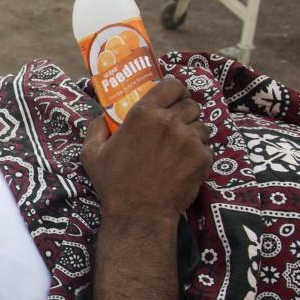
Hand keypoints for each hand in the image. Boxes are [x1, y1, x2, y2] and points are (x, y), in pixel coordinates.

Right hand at [81, 77, 211, 221]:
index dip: (174, 89)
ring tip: (181, 148)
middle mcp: (169, 121)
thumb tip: (101, 116)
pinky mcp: (202, 158)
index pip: (171, 84)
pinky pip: (207, 147)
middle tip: (176, 125)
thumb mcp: (92, 154)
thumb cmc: (114, 185)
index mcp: (143, 114)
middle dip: (185, 112)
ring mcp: (189, 139)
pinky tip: (184, 164)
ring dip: (193, 133)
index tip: (172, 97)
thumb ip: (95, 129)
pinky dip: (199, 154)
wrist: (139, 214)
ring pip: (201, 125)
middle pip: (190, 104)